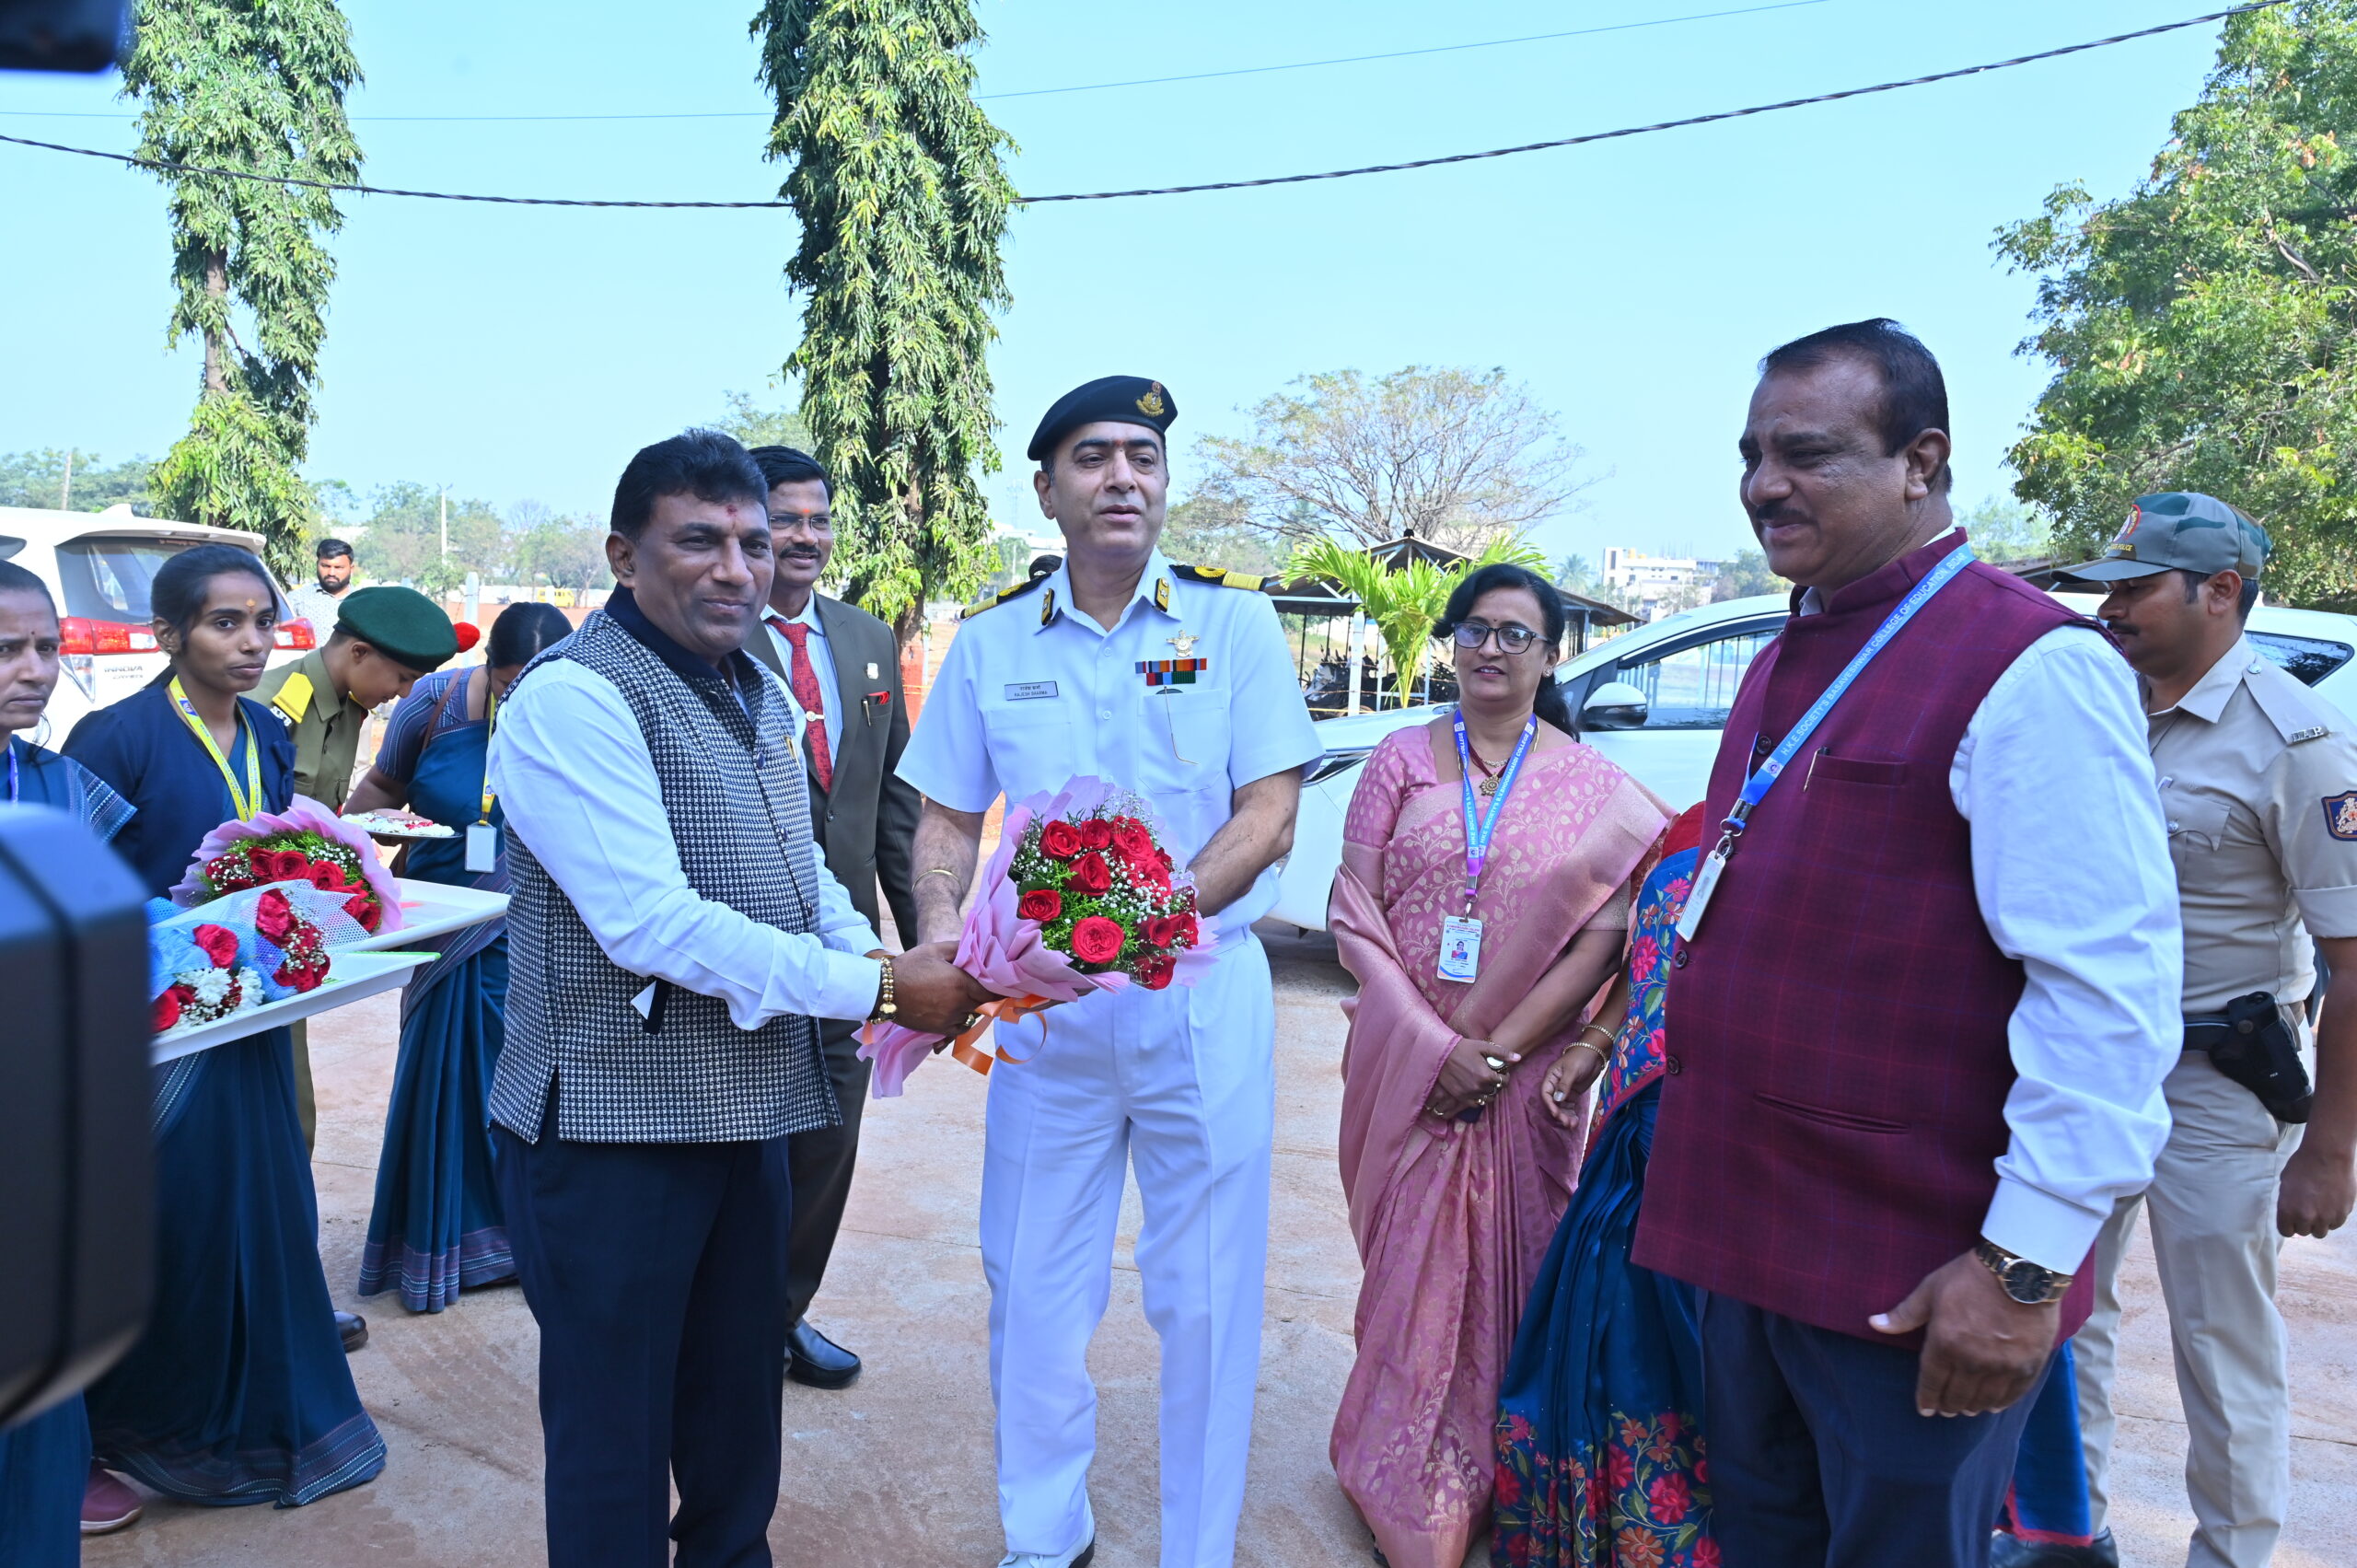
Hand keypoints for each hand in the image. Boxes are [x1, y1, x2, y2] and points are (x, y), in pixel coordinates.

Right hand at [885, 942, 992, 1036]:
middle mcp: (959, 1003)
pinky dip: (962, 1020)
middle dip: (985, 996)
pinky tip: (956, 1010)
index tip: (1002, 984)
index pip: (992, 991)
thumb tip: (978, 948)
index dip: (999, 988)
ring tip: (963, 997)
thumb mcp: (934, 950)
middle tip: (982, 988)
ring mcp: (950, 1018)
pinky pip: (960, 1028)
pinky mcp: (940, 1029)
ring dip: (972, 1007)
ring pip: (972, 1015)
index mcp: (961, 983)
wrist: (883, 990)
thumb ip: (959, 948)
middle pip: (984, 1003)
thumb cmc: (910, 966)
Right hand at [1428, 1037, 1515, 1118]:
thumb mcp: (1483, 1047)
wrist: (1441, 1054)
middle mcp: (1479, 1087)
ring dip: (1489, 1092)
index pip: (1504, 1082)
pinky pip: (1475, 1103)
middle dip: (1497, 1084)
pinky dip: (1479, 1098)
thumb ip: (1502, 1053)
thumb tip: (1518, 1058)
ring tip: (1485, 1084)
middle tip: (1493, 1077)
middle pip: (1496, 1090)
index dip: (1505, 1077)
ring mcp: (1469, 1093)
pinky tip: (1477, 1090)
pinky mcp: (1460, 1097)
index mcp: (1486, 1075)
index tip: (1501, 1073)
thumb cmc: (1463, 1048)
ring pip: (1487, 1098)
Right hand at [1539, 1041, 1606, 1130]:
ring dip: (1566, 1116)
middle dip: (1559, 1113)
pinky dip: (1572, 1114)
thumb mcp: (1572, 1070)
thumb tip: (1557, 1100)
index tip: (1556, 1114)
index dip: (1550, 1104)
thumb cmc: (1581, 1058)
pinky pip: (1570, 1107)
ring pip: (1562, 1107)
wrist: (1595, 1054)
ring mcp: (1565, 1091)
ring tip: (1572, 1125)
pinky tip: (1576, 1121)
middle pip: (1554, 1103)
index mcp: (1551, 1077)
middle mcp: (1556, 1085)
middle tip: (1566, 1123)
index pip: (1546, 1093)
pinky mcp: (1573, 1095)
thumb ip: (1564, 1085)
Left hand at [1870, 1250, 2058, 1417]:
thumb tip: (1874, 1324)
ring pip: (1984, 1399)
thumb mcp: (1931, 1290)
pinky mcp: (2028, 1365)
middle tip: (1946, 1410)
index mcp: (1944, 1343)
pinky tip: (1994, 1405)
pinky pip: (2012, 1394)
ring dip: (1973, 1406)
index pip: (1931, 1382)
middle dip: (1949, 1405)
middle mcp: (1972, 1361)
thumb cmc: (1970, 1277)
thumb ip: (1905, 1314)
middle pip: (1957, 1395)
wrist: (2021, 1270)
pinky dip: (2001, 1402)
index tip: (1925, 1409)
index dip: (1927, 1398)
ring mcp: (2002, 1366)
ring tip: (1968, 1409)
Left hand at [2278, 1141, 2356, 1238]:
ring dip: (2319, 1223)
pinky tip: (2331, 1203)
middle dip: (2304, 1223)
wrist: (2327, 1155)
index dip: (2288, 1225)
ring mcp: (2326, 1217)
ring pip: (2321, 1232)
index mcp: (2287, 1210)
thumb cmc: (2302, 1165)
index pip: (2285, 1231)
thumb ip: (2286, 1202)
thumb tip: (2290, 1214)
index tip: (2292, 1219)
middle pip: (2304, 1232)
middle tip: (2307, 1209)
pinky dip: (2333, 1217)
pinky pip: (2336, 1224)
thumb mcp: (2285, 1183)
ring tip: (2319, 1208)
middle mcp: (2306, 1217)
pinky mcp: (2342, 1213)